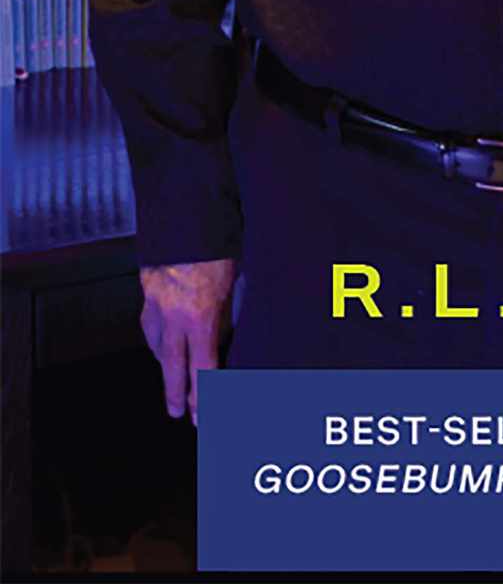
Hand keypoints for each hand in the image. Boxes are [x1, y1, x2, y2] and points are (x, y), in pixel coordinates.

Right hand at [140, 258, 236, 422]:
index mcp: (198, 316)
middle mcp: (172, 315)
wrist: (184, 211)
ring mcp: (155, 302)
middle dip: (176, 392)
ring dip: (164, 363)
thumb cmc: (217, 242)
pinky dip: (155, 335)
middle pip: (171, 365)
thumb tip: (225, 338)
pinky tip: (160, 340)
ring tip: (171, 379)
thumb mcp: (234, 281)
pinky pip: (149, 321)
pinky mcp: (146, 288)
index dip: (203, 395)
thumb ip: (227, 314)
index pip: (202, 367)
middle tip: (177, 413)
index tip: (203, 414)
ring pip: (156, 343)